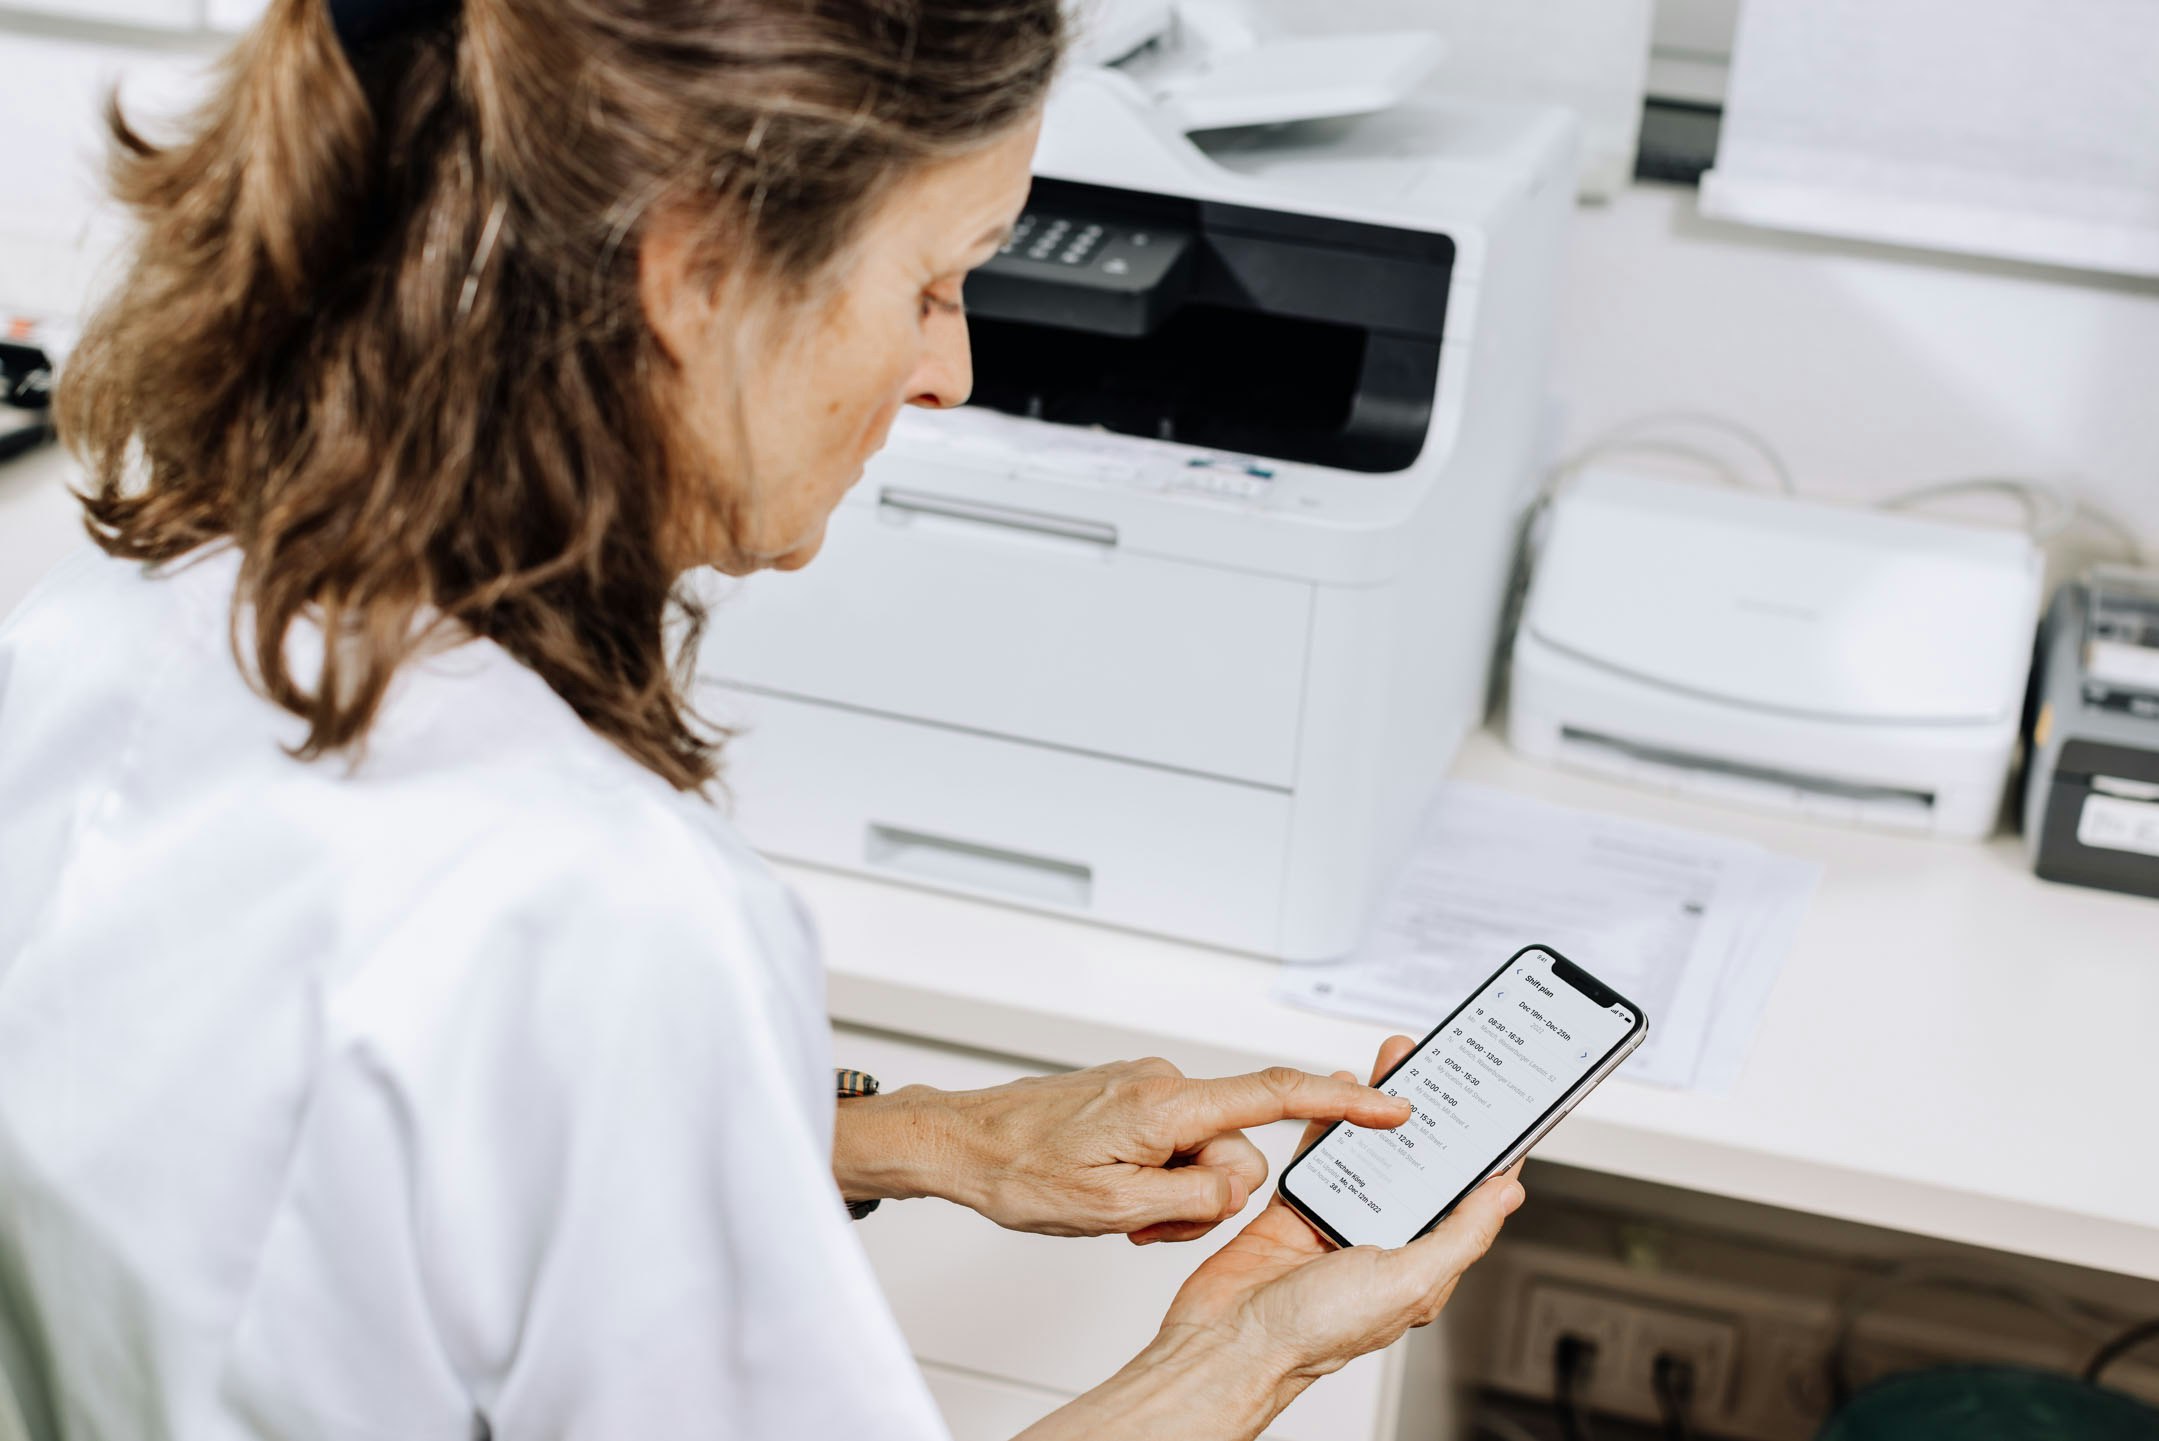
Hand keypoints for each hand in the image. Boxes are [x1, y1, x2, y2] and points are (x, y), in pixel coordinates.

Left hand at [834, 1057, 1411, 1242]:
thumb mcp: (1114, 1208)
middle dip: (1206, 1195)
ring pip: (1202, 1152)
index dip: (1343, 1101)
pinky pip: (1173, 1142)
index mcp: (1169, 1104)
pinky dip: (1157, 1176)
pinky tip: (1112, 1193)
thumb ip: (1195, 1196)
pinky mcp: (1131, 1097)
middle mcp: (1165, 1083)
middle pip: (1236, 1148)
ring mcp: (1147, 1086)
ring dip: (1174, 1193)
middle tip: (1146, 1224)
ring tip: (1119, 1212)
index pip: (1276, 1094)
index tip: (1392, 1104)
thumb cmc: (1020, 1171)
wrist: (961, 1142)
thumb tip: (1237, 1183)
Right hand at [1152, 1036, 1523, 1408]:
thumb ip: (1460, 1234)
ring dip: (1379, 1108)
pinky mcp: (1295, 1208)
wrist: (1230, 1340)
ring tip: (1394, 1062)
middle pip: (1415, 1165)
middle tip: (1439, 1068)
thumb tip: (1506, 1195)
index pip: (1466, 1203)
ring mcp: (1338, 1221)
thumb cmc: (1315, 1333)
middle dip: (1429, 1115)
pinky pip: (1319, 1156)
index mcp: (1420, 1265)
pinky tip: (1339, 1092)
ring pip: (1369, 1153)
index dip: (1482, 1158)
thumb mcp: (1408, 1282)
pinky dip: (1329, 1123)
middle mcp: (1382, 1242)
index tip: (1494, 1113)